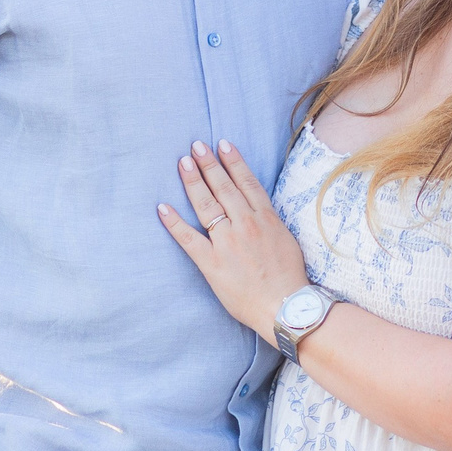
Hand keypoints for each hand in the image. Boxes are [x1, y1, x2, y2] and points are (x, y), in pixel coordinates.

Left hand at [158, 140, 309, 341]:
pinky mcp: (212, 263)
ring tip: (183, 163)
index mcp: (265, 218)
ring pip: (207, 205)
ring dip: (193, 181)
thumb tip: (258, 210)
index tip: (222, 144)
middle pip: (223, 187)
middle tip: (196, 146)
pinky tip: (162, 207)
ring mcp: (227, 242)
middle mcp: (245, 224)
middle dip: (208, 163)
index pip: (246, 182)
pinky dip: (174, 222)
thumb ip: (270, 222)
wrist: (285, 306)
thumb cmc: (289, 277)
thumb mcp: (286, 240)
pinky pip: (189, 238)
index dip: (233, 161)